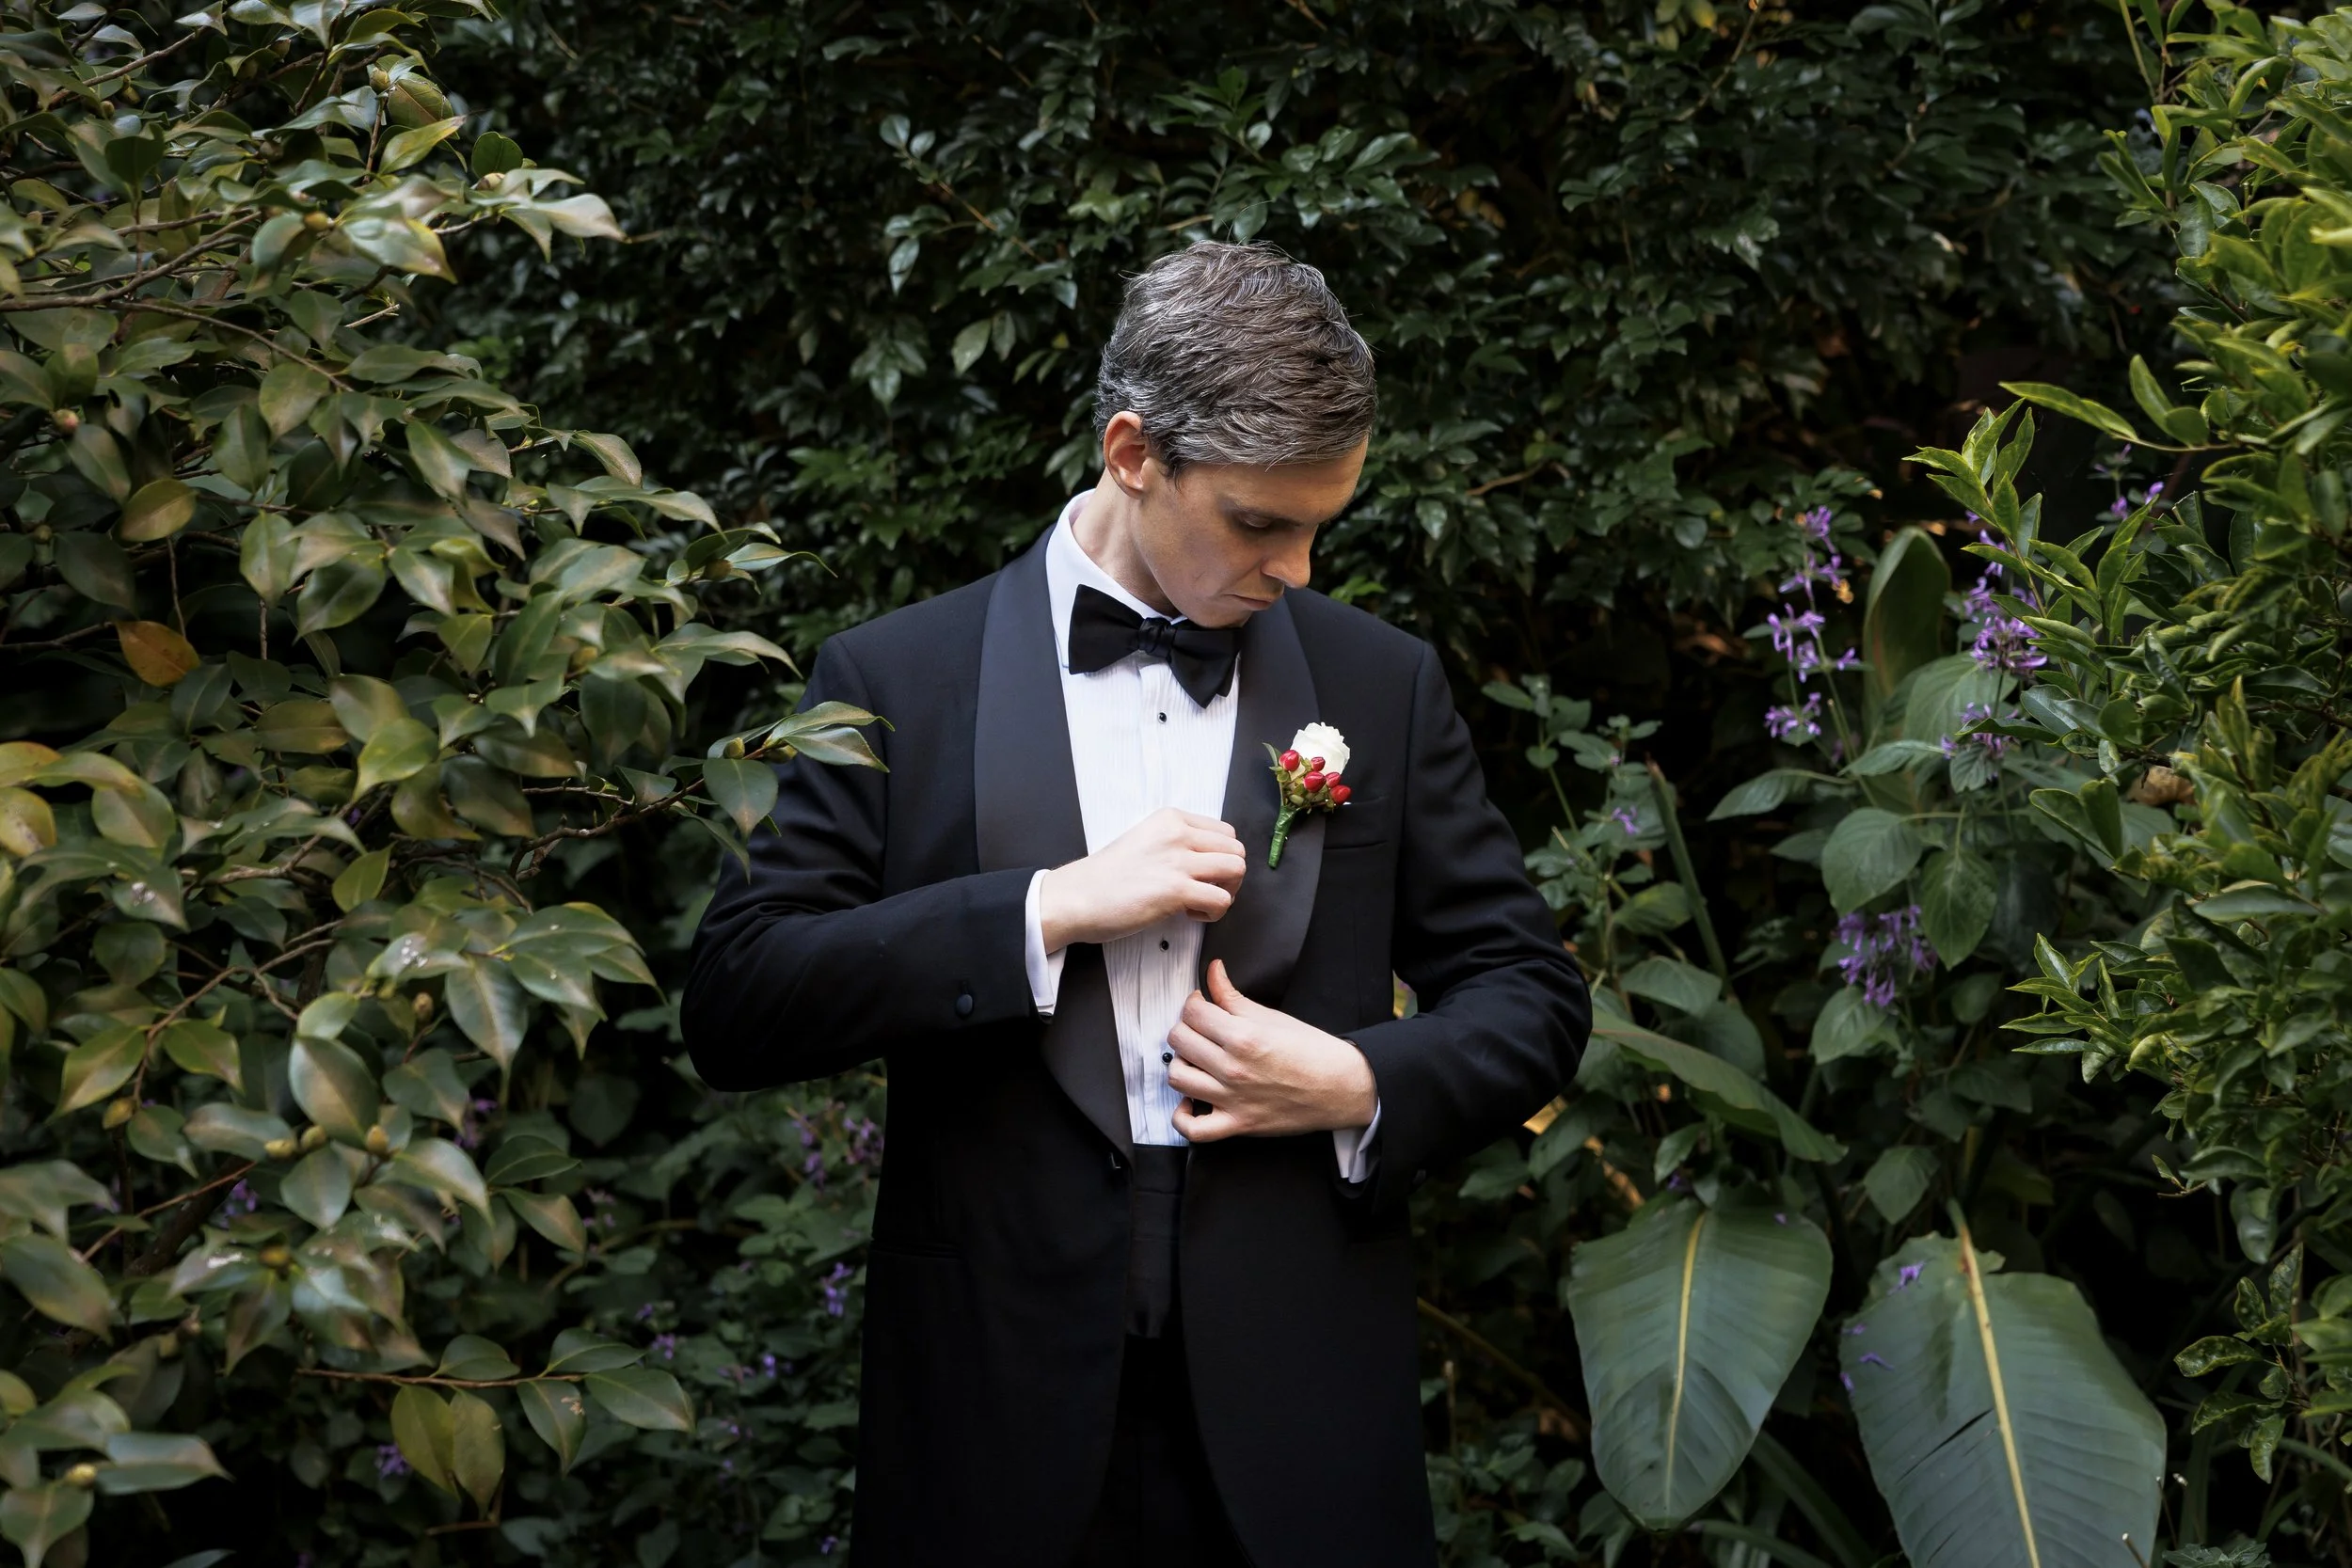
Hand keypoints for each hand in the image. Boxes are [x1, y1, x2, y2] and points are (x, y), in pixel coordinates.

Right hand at [1037, 807, 1245, 949]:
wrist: (1077, 897)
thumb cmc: (1106, 877)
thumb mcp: (1144, 841)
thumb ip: (1176, 843)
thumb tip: (1207, 862)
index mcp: (1171, 819)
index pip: (1225, 833)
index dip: (1220, 858)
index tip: (1201, 875)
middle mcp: (1177, 833)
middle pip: (1236, 850)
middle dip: (1229, 877)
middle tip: (1206, 892)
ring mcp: (1178, 861)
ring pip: (1236, 870)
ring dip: (1226, 893)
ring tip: (1200, 903)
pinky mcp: (1176, 890)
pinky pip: (1222, 900)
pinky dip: (1213, 913)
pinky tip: (1189, 915)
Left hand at [1168, 960, 1378, 1141]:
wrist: (1341, 1087)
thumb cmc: (1313, 1052)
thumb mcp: (1273, 1017)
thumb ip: (1234, 996)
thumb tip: (1213, 972)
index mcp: (1244, 1036)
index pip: (1192, 1012)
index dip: (1193, 1004)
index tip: (1201, 1005)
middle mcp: (1233, 1068)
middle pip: (1179, 1040)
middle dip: (1185, 1028)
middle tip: (1199, 1029)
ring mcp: (1232, 1099)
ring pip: (1178, 1077)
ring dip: (1181, 1063)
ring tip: (1195, 1059)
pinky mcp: (1238, 1124)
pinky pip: (1194, 1129)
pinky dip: (1183, 1116)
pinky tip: (1190, 1101)